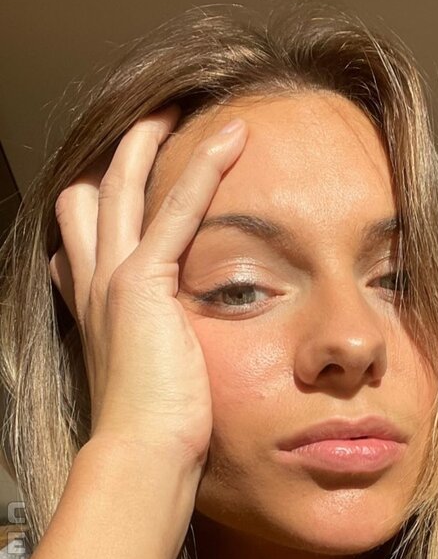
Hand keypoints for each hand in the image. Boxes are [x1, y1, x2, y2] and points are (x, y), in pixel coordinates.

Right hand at [50, 105, 247, 472]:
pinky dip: (203, 167)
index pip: (82, 234)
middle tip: (154, 119)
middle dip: (122, 154)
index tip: (124, 177)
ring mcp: (115, 278)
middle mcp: (94, 283)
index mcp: (95, 306)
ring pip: (123, 184)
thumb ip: (151, 348)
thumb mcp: (147, 376)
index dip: (98, 200)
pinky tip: (234, 137)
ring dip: (152, 139)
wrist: (144, 453)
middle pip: (93, 195)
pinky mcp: (144, 282)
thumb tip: (160, 345)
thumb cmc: (156, 428)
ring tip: (184, 105)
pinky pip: (176, 209)